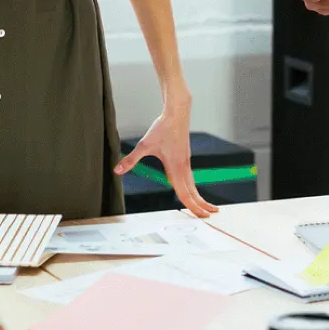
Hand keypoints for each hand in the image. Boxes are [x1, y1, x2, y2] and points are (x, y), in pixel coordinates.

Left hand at [113, 97, 218, 218]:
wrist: (177, 113)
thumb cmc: (162, 128)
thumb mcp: (144, 145)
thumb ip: (131, 159)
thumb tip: (117, 170)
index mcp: (176, 168)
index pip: (185, 193)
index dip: (192, 207)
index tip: (202, 216)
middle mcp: (183, 167)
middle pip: (193, 191)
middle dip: (201, 205)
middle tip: (211, 215)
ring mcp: (186, 161)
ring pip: (193, 183)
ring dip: (198, 195)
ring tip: (205, 205)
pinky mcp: (185, 156)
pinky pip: (190, 176)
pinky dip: (193, 185)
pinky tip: (190, 186)